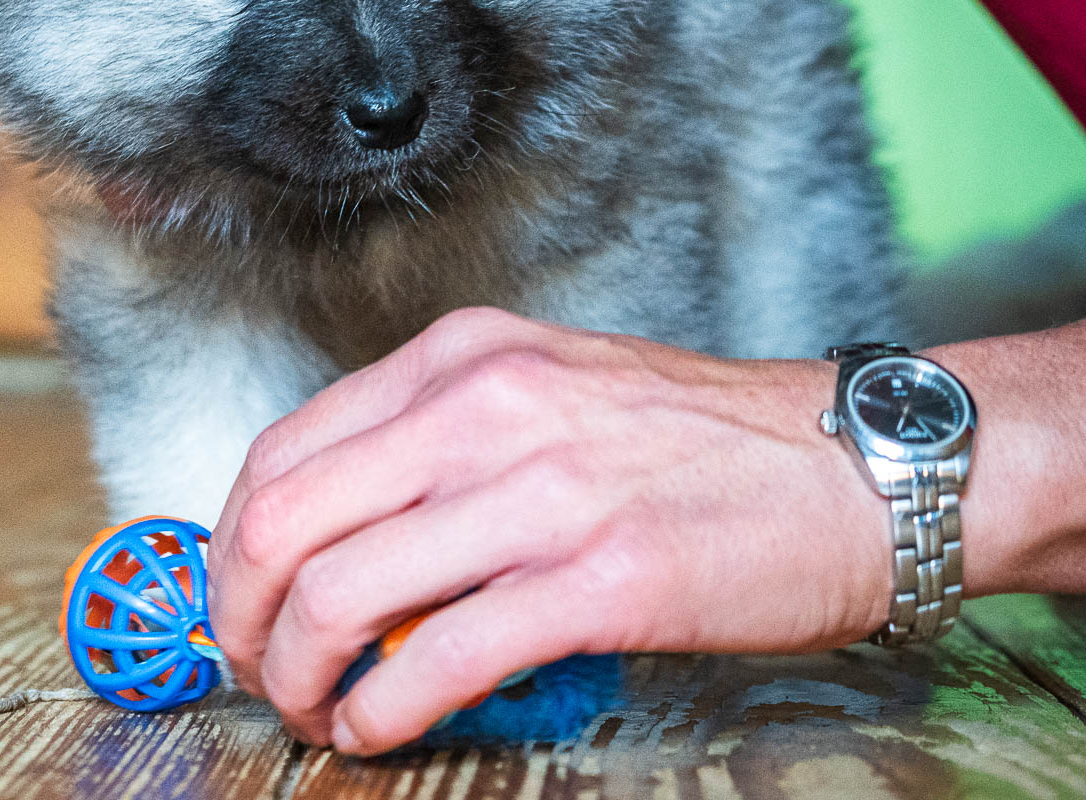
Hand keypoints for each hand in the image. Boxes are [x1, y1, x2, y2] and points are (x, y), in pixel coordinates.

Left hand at [204, 308, 889, 753]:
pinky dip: (382, 709)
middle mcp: (482, 409)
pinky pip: (438, 658)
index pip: (281, 450)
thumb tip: (334, 534)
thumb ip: (434, 444)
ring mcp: (540, 492)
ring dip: (301, 675)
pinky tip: (380, 727)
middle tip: (256, 670)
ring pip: (341, 593)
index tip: (237, 602)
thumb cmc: (698, 441)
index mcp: (458, 358)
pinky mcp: (599, 580)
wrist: (855, 466)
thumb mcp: (544, 390)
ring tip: (316, 710)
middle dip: (240, 616)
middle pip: (282, 520)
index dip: (230, 545)